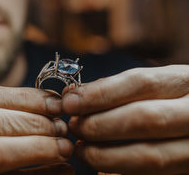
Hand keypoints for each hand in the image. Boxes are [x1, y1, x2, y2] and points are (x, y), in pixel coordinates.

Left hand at [62, 65, 188, 174]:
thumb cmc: (173, 101)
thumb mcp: (159, 84)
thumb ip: (123, 89)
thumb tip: (76, 97)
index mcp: (188, 82)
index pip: (142, 83)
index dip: (101, 93)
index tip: (70, 102)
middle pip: (146, 119)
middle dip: (100, 125)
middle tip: (75, 127)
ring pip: (152, 156)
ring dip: (107, 155)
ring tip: (83, 149)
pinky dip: (122, 173)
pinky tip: (103, 170)